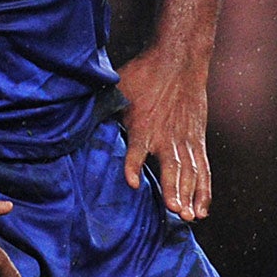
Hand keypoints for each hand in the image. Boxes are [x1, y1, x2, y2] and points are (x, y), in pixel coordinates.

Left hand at [116, 44, 212, 221]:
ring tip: (189, 216)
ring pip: (190, 172)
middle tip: (175, 210)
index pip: (137, 147)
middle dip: (174, 188)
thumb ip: (102, 108)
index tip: (131, 183)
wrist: (179, 60)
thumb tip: (72, 118)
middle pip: (172, 165)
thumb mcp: (118, 87)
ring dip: (190, 195)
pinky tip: (202, 211)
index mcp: (143, 124)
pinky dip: (204, 191)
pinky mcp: (197, 142)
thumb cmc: (144, 75)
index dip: (133, 165)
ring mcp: (185, 140)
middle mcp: (166, 135)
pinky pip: (203, 170)